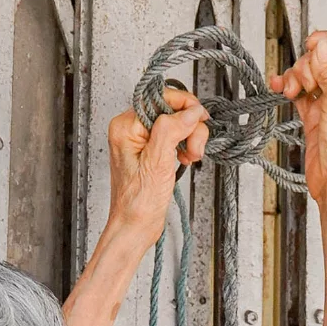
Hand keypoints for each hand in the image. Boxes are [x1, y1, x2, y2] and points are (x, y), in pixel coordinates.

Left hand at [104, 89, 208, 250]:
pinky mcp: (151, 150)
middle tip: (194, 149)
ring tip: (191, 158)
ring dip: (190, 138)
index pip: (160, 98)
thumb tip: (191, 110)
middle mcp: (131, 129)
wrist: (135, 227)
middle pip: (171, 109)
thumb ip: (172, 130)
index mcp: (125, 126)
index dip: (184, 105)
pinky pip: (175, 137)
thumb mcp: (157, 162)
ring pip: (177, 123)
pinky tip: (185, 159)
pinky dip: (185, 146)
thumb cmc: (138, 203)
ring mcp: (142, 139)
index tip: (201, 118)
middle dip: (189, 127)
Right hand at [269, 32, 326, 213]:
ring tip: (290, 91)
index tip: (310, 48)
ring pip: (308, 74)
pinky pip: (299, 92)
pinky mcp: (314, 114)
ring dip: (295, 77)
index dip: (326, 44)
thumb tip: (322, 45)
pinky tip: (279, 87)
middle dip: (307, 65)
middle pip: (322, 58)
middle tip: (305, 83)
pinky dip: (288, 87)